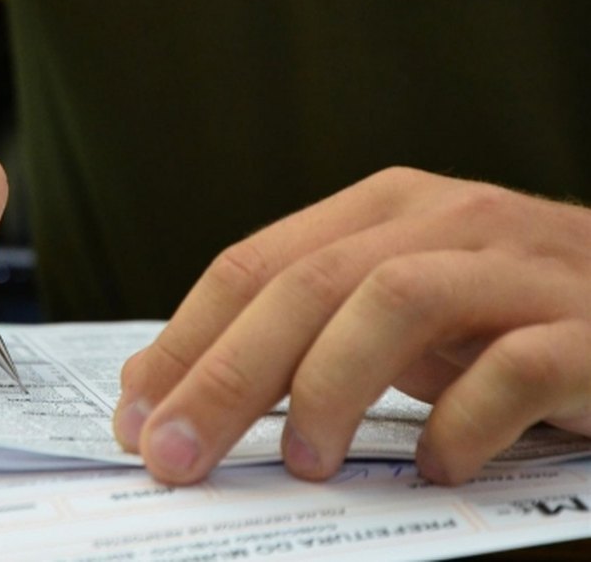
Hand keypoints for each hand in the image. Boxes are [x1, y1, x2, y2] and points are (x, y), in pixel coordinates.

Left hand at [113, 167, 590, 484]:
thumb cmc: (502, 316)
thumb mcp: (389, 314)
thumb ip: (295, 336)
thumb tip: (166, 390)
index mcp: (378, 211)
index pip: (252, 266)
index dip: (182, 342)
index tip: (133, 418)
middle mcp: (441, 219)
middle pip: (305, 286)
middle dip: (223, 376)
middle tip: (175, 457)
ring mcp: (516, 264)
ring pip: (395, 300)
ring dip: (330, 385)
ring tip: (303, 462)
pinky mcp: (590, 327)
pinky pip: (516, 367)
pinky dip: (463, 422)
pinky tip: (438, 467)